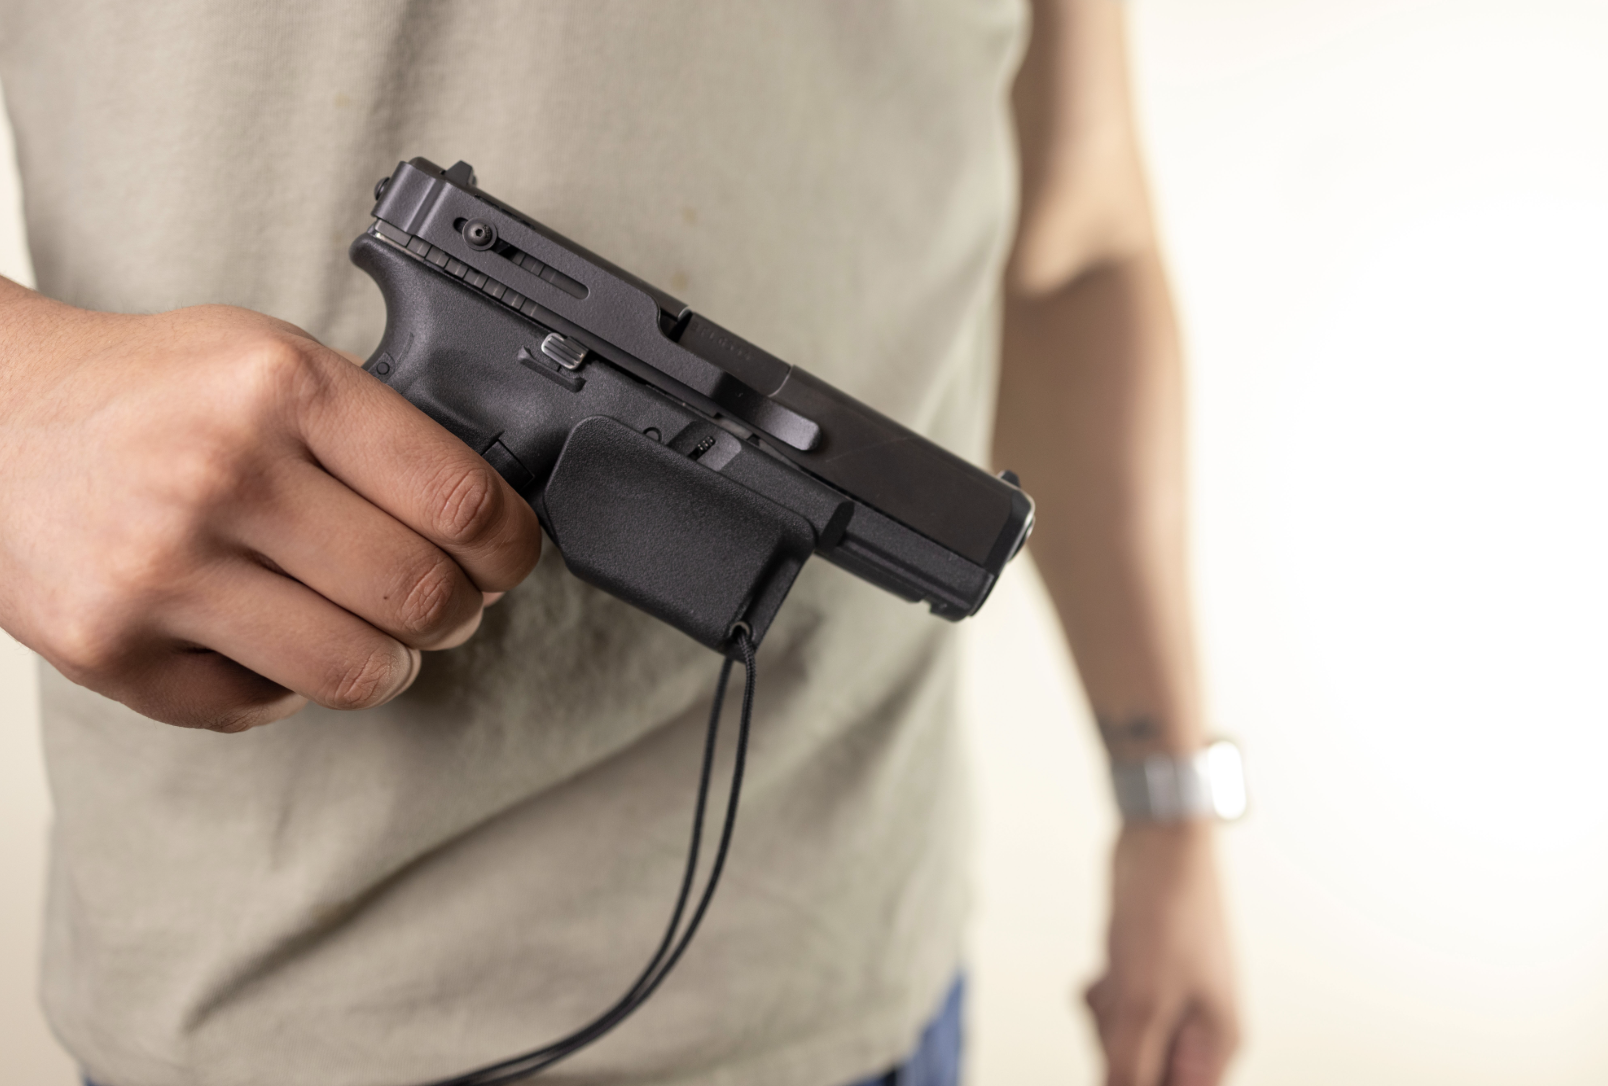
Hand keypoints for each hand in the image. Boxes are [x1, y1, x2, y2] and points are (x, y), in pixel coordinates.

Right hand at [0, 285, 541, 730]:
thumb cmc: (151, 392)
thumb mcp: (273, 361)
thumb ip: (376, 432)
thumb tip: (489, 524)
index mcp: (282, 387)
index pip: (460, 500)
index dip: (511, 547)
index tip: (509, 557)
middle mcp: (222, 475)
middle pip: (422, 597)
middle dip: (458, 612)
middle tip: (447, 601)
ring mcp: (161, 570)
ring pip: (357, 671)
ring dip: (391, 663)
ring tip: (376, 634)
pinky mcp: (112, 651)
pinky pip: (262, 707)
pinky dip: (289, 686)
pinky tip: (269, 635)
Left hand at [1085, 822, 1239, 1085]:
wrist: (1159, 840)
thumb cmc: (1168, 910)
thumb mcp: (1144, 1001)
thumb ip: (1130, 1065)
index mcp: (1215, 1045)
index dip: (1134, 1083)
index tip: (1119, 1048)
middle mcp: (1199, 1029)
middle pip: (1143, 1073)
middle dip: (1117, 1045)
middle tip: (1120, 1004)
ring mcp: (1172, 1001)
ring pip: (1122, 1042)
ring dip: (1107, 1016)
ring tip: (1119, 978)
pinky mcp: (1148, 978)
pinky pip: (1115, 1009)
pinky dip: (1104, 993)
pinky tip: (1110, 968)